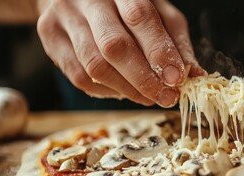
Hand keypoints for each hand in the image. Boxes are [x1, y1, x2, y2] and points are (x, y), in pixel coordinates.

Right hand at [36, 0, 204, 106]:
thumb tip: (195, 76)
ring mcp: (64, 16)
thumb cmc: (124, 4)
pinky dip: (105, 91)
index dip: (159, 51)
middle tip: (165, 97)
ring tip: (148, 97)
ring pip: (95, 66)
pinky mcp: (49, 36)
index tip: (177, 79)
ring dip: (127, 90)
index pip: (140, 17)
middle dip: (144, 79)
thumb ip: (175, 42)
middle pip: (114, 46)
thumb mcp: (157, 12)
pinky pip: (78, 76)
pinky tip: (122, 91)